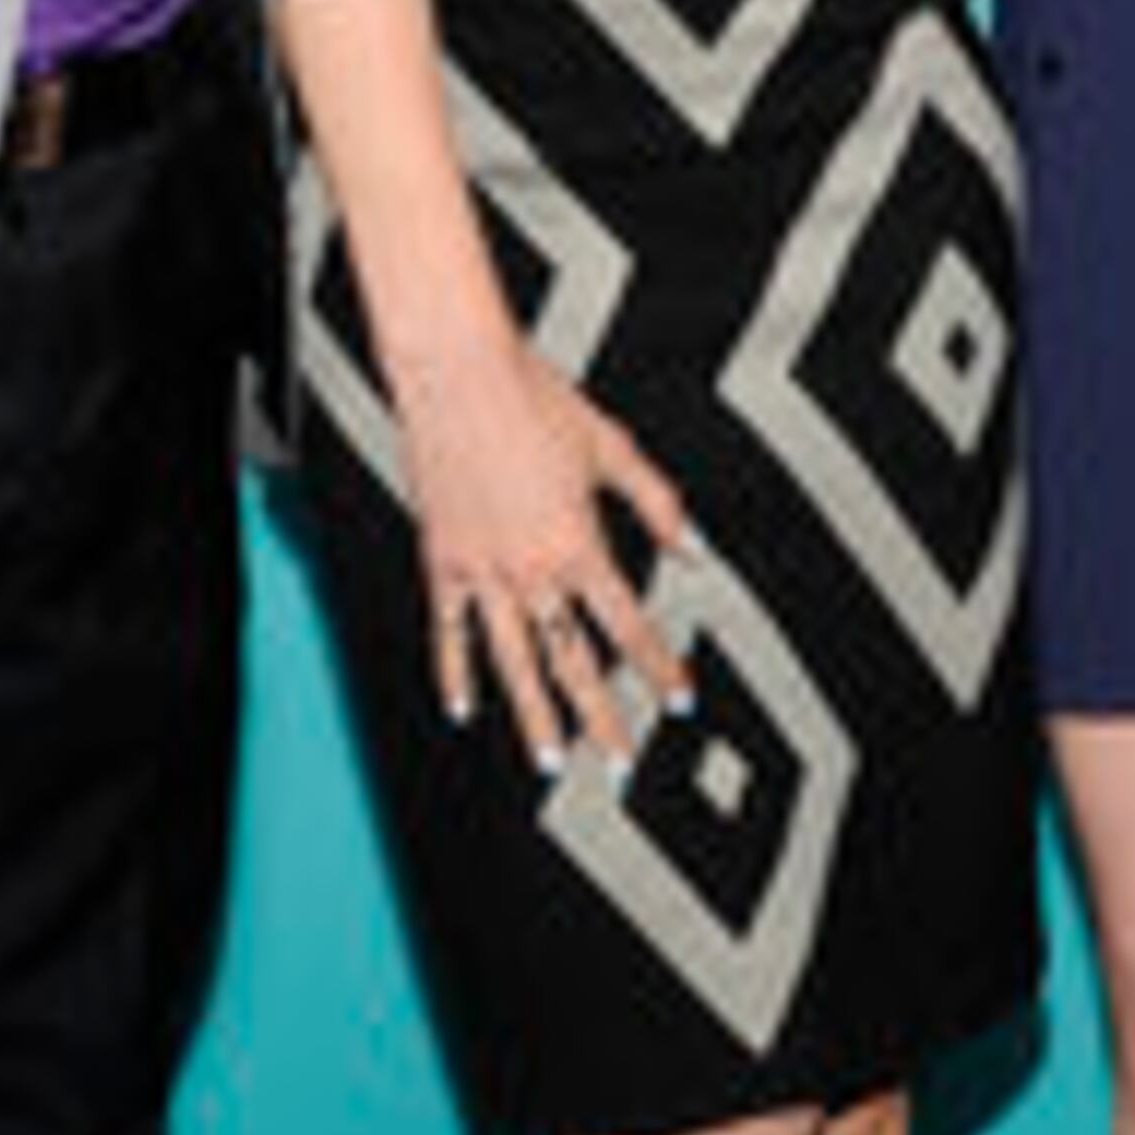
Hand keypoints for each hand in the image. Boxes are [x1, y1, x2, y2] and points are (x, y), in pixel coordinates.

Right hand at [387, 322, 691, 772]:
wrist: (458, 374)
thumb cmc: (533, 400)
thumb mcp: (612, 447)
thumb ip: (657, 503)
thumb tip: (693, 548)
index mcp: (579, 543)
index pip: (628, 624)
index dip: (657, 665)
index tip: (677, 698)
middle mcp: (531, 568)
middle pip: (571, 660)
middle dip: (599, 717)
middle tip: (617, 761)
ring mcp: (482, 571)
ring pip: (512, 662)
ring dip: (533, 717)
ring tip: (550, 761)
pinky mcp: (441, 561)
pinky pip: (449, 632)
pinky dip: (454, 673)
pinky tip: (464, 708)